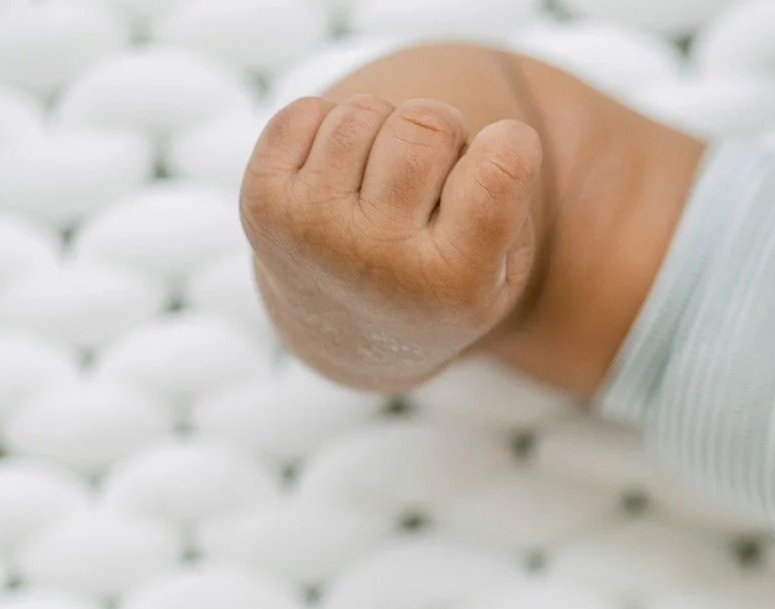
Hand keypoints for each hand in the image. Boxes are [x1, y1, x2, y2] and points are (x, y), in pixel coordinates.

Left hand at [241, 92, 544, 391]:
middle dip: (441, 131)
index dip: (511, 145)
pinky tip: (338, 179)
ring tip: (381, 186)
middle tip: (434, 177)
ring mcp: (313, 228)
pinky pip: (308, 110)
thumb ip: (504, 190)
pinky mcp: (262, 201)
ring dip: (382, 132)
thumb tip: (425, 122)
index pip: (499, 168)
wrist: (347, 331)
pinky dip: (329, 130)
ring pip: (366, 111)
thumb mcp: (500, 265)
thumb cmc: (443, 279)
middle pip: (428, 122)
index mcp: (453, 283)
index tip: (507, 156)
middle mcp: (378, 259)